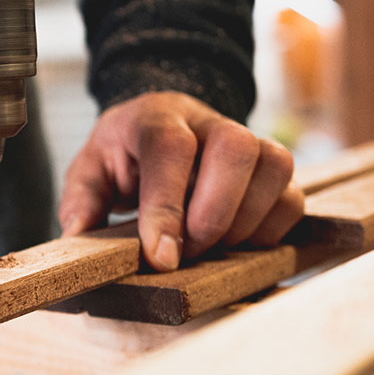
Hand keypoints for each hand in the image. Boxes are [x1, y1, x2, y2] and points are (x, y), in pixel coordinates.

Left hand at [58, 91, 303, 271]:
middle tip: (187, 252)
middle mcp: (209, 121)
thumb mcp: (91, 170)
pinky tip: (235, 242)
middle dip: (213, 214)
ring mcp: (249, 140)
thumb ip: (81, 199)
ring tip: (208, 247)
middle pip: (235, 148)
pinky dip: (268, 231)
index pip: (169, 148)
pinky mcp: (274, 170)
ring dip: (244, 224)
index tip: (162, 257)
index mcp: (157, 117)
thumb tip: (80, 234)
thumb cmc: (125, 156)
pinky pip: (292, 198)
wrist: (162, 127)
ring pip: (275, 167)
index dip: (167, 206)